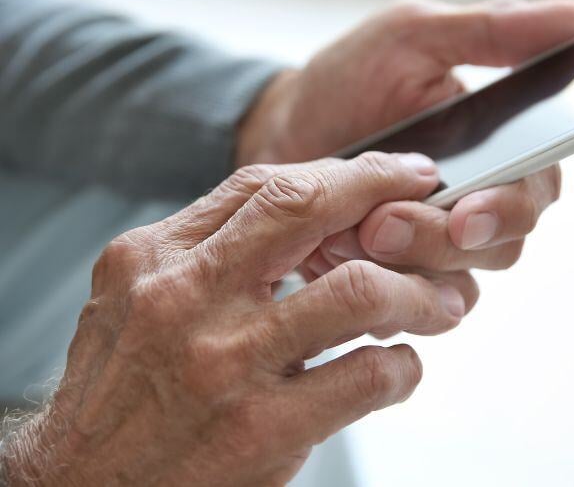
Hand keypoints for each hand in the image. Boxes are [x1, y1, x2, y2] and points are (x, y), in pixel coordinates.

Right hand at [2, 153, 476, 486]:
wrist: (81, 486)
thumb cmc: (119, 386)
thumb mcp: (136, 295)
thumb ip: (208, 248)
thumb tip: (306, 210)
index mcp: (156, 256)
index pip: (265, 184)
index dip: (344, 172)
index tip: (389, 171)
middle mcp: (185, 297)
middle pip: (308, 209)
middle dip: (385, 194)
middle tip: (429, 203)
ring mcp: (223, 362)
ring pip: (356, 291)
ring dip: (417, 292)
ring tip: (440, 301)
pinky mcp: (259, 430)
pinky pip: (366, 378)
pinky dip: (403, 367)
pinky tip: (400, 368)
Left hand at [240, 0, 573, 275]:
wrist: (281, 130)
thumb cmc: (349, 79)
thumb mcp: (412, 37)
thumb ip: (493, 30)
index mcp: (500, 145)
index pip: (539, 186)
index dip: (513, 206)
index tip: (469, 212)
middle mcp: (479, 200)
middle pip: (501, 245)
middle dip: (441, 239)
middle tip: (383, 222)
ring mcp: (439, 243)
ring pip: (460, 283)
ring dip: (406, 264)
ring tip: (348, 233)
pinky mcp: (402, 275)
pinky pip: (414, 307)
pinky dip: (379, 289)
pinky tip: (335, 254)